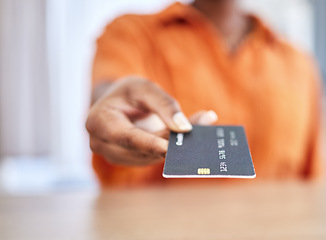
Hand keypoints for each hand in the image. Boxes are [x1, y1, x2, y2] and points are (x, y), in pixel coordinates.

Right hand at [86, 77, 216, 165]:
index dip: (148, 143)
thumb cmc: (128, 93)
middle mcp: (101, 144)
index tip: (170, 147)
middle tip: (200, 131)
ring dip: (175, 147)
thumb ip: (164, 105)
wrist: (117, 104)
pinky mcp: (129, 161)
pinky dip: (170, 150)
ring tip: (201, 129)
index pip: (125, 137)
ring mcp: (114, 156)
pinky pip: (152, 158)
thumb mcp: (144, 88)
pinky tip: (189, 140)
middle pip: (141, 150)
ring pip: (149, 157)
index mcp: (98, 122)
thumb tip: (184, 128)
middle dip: (170, 144)